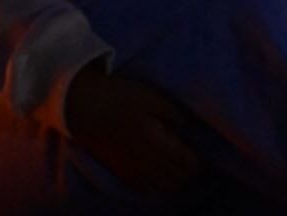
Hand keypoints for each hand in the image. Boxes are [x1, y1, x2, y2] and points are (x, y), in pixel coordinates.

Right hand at [64, 69, 203, 194]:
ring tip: (178, 169)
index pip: (186, 162)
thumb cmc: (120, 97)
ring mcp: (133, 168)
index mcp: (157, 142)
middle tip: (192, 160)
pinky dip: (156, 186)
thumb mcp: (152, 97)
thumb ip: (173, 113)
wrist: (84, 107)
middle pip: (178, 177)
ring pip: (163, 186)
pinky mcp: (121, 170)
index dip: (198, 162)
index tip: (202, 155)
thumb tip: (188, 126)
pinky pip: (145, 189)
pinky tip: (159, 177)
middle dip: (189, 172)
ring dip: (175, 180)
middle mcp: (147, 160)